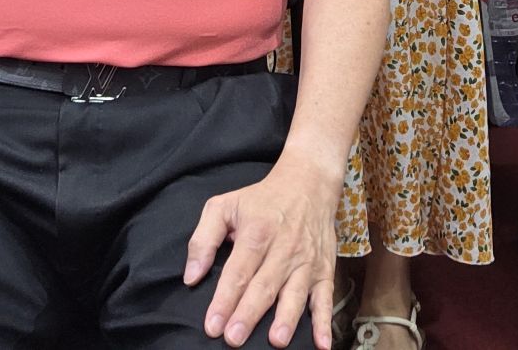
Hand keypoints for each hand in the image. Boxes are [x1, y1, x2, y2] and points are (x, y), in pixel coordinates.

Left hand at [185, 155, 340, 348]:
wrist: (308, 183)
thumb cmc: (261, 199)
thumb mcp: (224, 206)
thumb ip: (203, 240)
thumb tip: (191, 277)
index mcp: (256, 232)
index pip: (238, 271)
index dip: (224, 299)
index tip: (212, 325)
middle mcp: (283, 248)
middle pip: (264, 286)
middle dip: (248, 314)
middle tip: (234, 339)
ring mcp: (306, 260)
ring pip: (295, 293)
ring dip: (286, 318)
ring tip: (276, 340)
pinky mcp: (324, 269)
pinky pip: (326, 297)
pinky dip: (325, 321)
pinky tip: (323, 344)